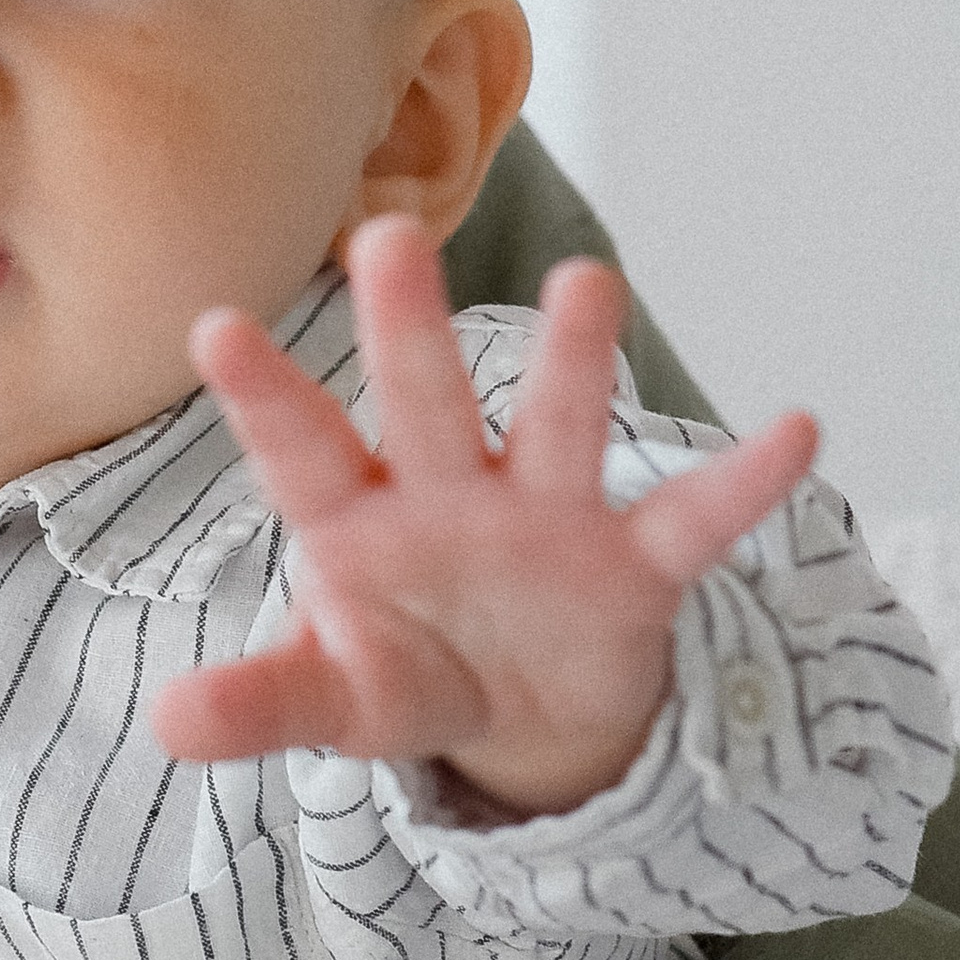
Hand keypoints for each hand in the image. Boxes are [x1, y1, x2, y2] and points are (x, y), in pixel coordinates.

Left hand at [153, 213, 818, 816]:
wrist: (520, 714)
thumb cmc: (406, 672)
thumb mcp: (330, 699)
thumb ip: (257, 704)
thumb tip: (163, 722)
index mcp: (356, 520)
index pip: (299, 450)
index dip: (262, 396)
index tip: (212, 326)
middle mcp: (448, 495)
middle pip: (425, 403)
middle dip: (409, 330)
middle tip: (386, 238)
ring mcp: (544, 521)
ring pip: (557, 428)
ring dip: (573, 363)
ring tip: (589, 283)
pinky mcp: (629, 568)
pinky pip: (690, 522)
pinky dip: (741, 485)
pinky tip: (795, 431)